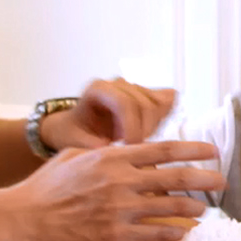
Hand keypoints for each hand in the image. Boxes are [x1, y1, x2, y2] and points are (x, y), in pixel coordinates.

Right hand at [0, 140, 225, 240]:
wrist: (20, 220)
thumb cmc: (43, 189)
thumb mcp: (74, 157)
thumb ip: (104, 153)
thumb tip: (122, 149)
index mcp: (112, 158)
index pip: (163, 149)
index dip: (193, 149)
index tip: (212, 150)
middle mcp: (121, 180)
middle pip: (176, 177)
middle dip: (204, 178)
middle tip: (221, 180)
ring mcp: (119, 209)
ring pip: (170, 207)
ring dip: (193, 208)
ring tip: (204, 210)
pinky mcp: (114, 236)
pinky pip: (154, 233)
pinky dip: (174, 233)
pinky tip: (184, 233)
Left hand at [42, 78, 178, 149]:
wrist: (74, 126)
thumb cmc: (72, 132)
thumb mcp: (73, 142)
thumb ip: (91, 147)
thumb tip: (112, 155)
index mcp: (98, 89)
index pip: (125, 103)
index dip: (132, 127)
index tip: (129, 148)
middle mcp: (119, 84)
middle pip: (146, 104)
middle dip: (144, 130)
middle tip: (134, 150)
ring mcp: (135, 87)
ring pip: (160, 103)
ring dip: (154, 127)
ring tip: (137, 142)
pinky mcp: (148, 94)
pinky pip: (168, 101)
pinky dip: (164, 118)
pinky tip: (149, 132)